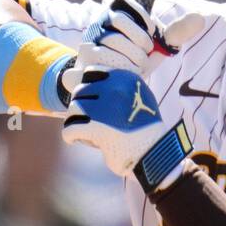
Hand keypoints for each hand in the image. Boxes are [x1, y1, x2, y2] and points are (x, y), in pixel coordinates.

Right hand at [60, 0, 202, 92]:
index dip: (141, 16)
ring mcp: (89, 40)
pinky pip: (107, 59)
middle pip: (121, 21)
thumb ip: (175, 33)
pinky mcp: (85, 59)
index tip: (150, 31)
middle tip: (143, 54)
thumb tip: (200, 18)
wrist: (110, 86)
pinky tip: (124, 74)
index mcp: (115, 14)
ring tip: (133, 67)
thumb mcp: (155, 47)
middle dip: (141, 42)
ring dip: (133, 59)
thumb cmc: (134, 60)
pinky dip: (123, 69)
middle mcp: (98, 23)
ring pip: (116, 42)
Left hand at [61, 66, 177, 178]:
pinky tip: (73, 139)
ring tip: (81, 129)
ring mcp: (105, 108)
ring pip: (73, 109)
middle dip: (81, 105)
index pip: (90, 73)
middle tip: (86, 118)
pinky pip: (70, 129)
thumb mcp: (142, 97)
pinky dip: (70, 136)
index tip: (91, 100)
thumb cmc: (146, 128)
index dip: (87, 87)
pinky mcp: (96, 129)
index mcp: (125, 78)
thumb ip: (122, 86)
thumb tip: (93, 79)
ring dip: (75, 119)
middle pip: (80, 91)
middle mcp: (114, 89)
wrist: (155, 152)